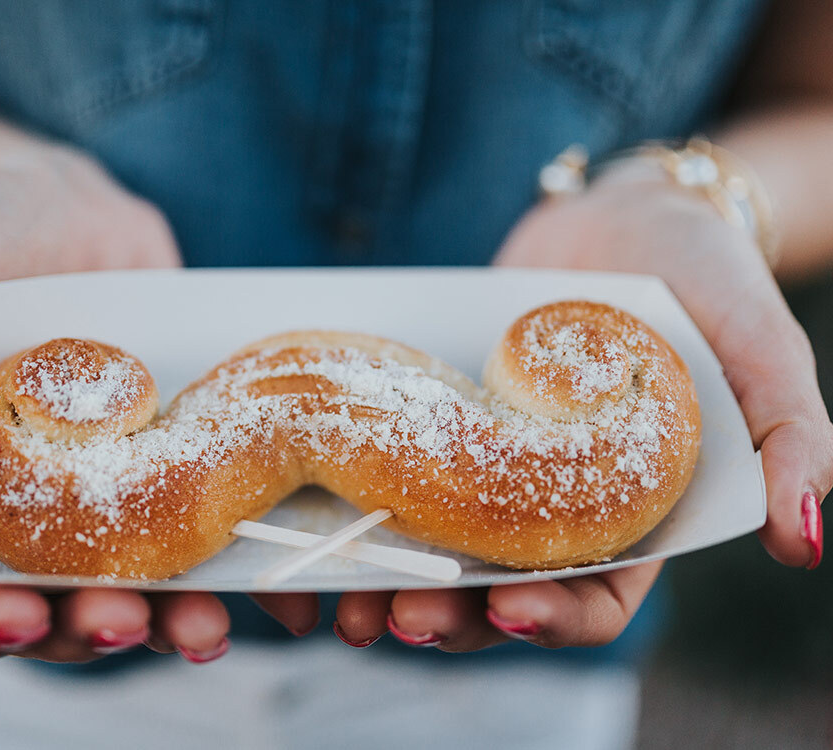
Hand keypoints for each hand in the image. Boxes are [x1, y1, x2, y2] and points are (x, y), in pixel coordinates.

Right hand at [0, 145, 317, 660]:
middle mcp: (30, 510)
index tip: (22, 618)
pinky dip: (248, 566)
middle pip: (54, 606)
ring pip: (140, 584)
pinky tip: (285, 586)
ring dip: (175, 618)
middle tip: (135, 621)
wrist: (70, 203)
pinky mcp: (179, 463)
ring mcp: (111, 491)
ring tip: (210, 624)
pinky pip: (212, 529)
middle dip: (92, 629)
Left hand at [334, 166, 832, 651]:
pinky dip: (366, 500)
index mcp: (633, 512)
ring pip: (439, 546)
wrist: (621, 211)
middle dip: (454, 612)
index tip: (511, 611)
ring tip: (346, 595)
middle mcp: (556, 503)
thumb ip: (789, 437)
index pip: (599, 597)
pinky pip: (402, 472)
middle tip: (402, 615)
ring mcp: (493, 465)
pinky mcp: (444, 421)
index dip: (556, 618)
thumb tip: (802, 539)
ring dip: (395, 578)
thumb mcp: (762, 348)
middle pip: (501, 586)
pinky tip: (321, 511)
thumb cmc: (707, 280)